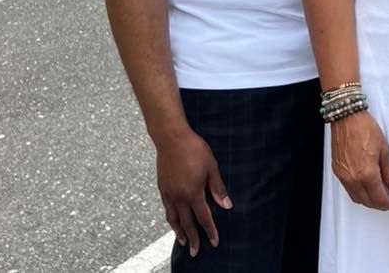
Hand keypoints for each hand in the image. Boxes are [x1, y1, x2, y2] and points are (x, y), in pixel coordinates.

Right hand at [155, 129, 231, 257]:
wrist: (171, 138)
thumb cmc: (194, 149)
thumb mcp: (212, 166)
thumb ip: (218, 188)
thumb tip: (227, 205)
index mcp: (193, 192)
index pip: (203, 217)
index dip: (210, 230)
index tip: (214, 242)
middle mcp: (179, 196)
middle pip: (187, 223)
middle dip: (193, 238)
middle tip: (196, 252)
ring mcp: (168, 193)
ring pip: (173, 218)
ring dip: (179, 232)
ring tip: (183, 241)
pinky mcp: (162, 188)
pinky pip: (167, 209)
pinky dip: (171, 219)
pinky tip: (174, 221)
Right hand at [331, 110, 388, 209]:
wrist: (346, 117)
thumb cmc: (365, 128)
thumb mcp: (384, 149)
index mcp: (366, 174)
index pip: (379, 198)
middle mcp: (353, 178)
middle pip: (367, 201)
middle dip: (380, 205)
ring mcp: (343, 176)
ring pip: (356, 197)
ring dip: (368, 200)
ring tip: (380, 196)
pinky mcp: (337, 170)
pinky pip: (348, 189)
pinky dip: (359, 193)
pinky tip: (366, 187)